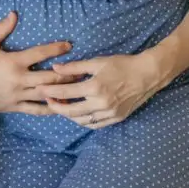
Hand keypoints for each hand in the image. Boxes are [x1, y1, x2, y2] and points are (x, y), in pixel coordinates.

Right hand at [0, 12, 71, 114]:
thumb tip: (14, 13)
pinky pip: (36, 110)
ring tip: (77, 87)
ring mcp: (19, 95)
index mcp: (14, 62)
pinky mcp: (16, 107)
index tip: (69, 45)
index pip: (40, 54)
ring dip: (63, 90)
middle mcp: (19, 80)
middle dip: (67, 74)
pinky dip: (50, 108)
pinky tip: (61, 106)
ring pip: (46, 94)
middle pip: (49, 77)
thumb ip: (2, 29)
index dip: (56, 48)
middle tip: (81, 69)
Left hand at [40, 50, 172, 128]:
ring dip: (69, 115)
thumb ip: (75, 67)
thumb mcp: (97, 62)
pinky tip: (78, 114)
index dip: (51, 91)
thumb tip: (55, 68)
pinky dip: (83, 121)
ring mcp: (109, 113)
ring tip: (62, 106)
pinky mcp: (116, 118)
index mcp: (95, 87)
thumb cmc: (122, 64)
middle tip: (48, 101)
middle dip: (56, 107)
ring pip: (82, 120)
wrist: (147, 74)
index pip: (66, 92)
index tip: (41, 90)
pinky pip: (95, 125)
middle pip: (71, 111)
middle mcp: (101, 103)